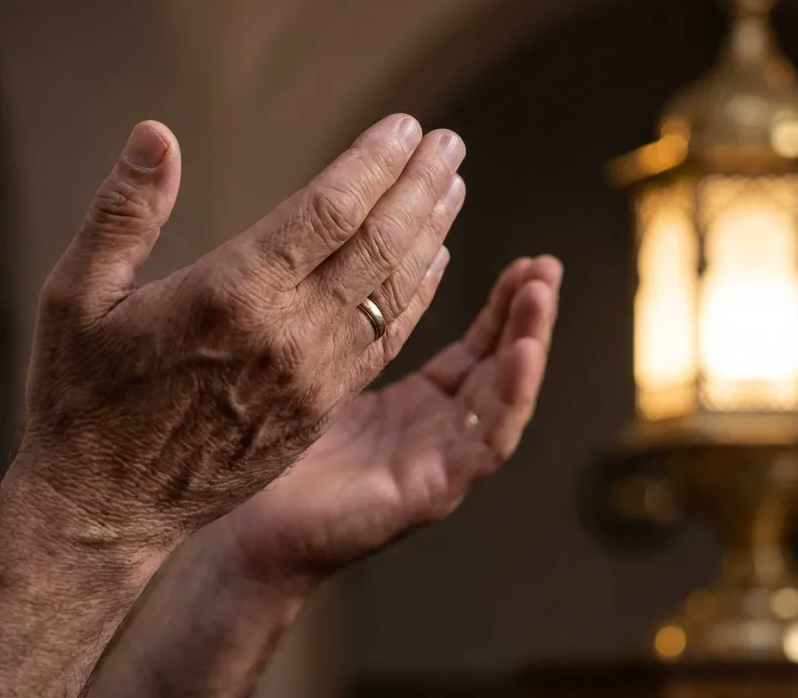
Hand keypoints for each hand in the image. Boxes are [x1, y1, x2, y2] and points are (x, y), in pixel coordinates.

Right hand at [14, 114, 467, 551]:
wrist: (105, 509)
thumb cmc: (81, 398)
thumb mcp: (76, 295)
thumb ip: (124, 212)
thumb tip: (157, 133)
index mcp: (232, 294)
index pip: (329, 210)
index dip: (374, 163)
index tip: (405, 127)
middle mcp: (287, 334)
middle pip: (378, 243)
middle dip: (420, 187)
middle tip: (450, 144)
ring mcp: (313, 377)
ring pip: (393, 292)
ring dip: (430, 234)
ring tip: (452, 188)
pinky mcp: (321, 410)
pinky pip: (385, 340)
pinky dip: (415, 295)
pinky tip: (432, 263)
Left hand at [220, 255, 561, 578]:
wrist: (250, 536)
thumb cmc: (281, 461)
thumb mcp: (330, 382)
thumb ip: (357, 338)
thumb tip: (361, 268)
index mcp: (420, 409)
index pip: (478, 350)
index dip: (503, 306)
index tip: (524, 261)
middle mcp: (440, 436)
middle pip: (502, 369)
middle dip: (528, 316)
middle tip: (547, 266)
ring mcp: (440, 466)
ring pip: (505, 402)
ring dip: (529, 346)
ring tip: (540, 296)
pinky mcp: (431, 493)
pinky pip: (485, 444)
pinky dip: (510, 399)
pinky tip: (523, 356)